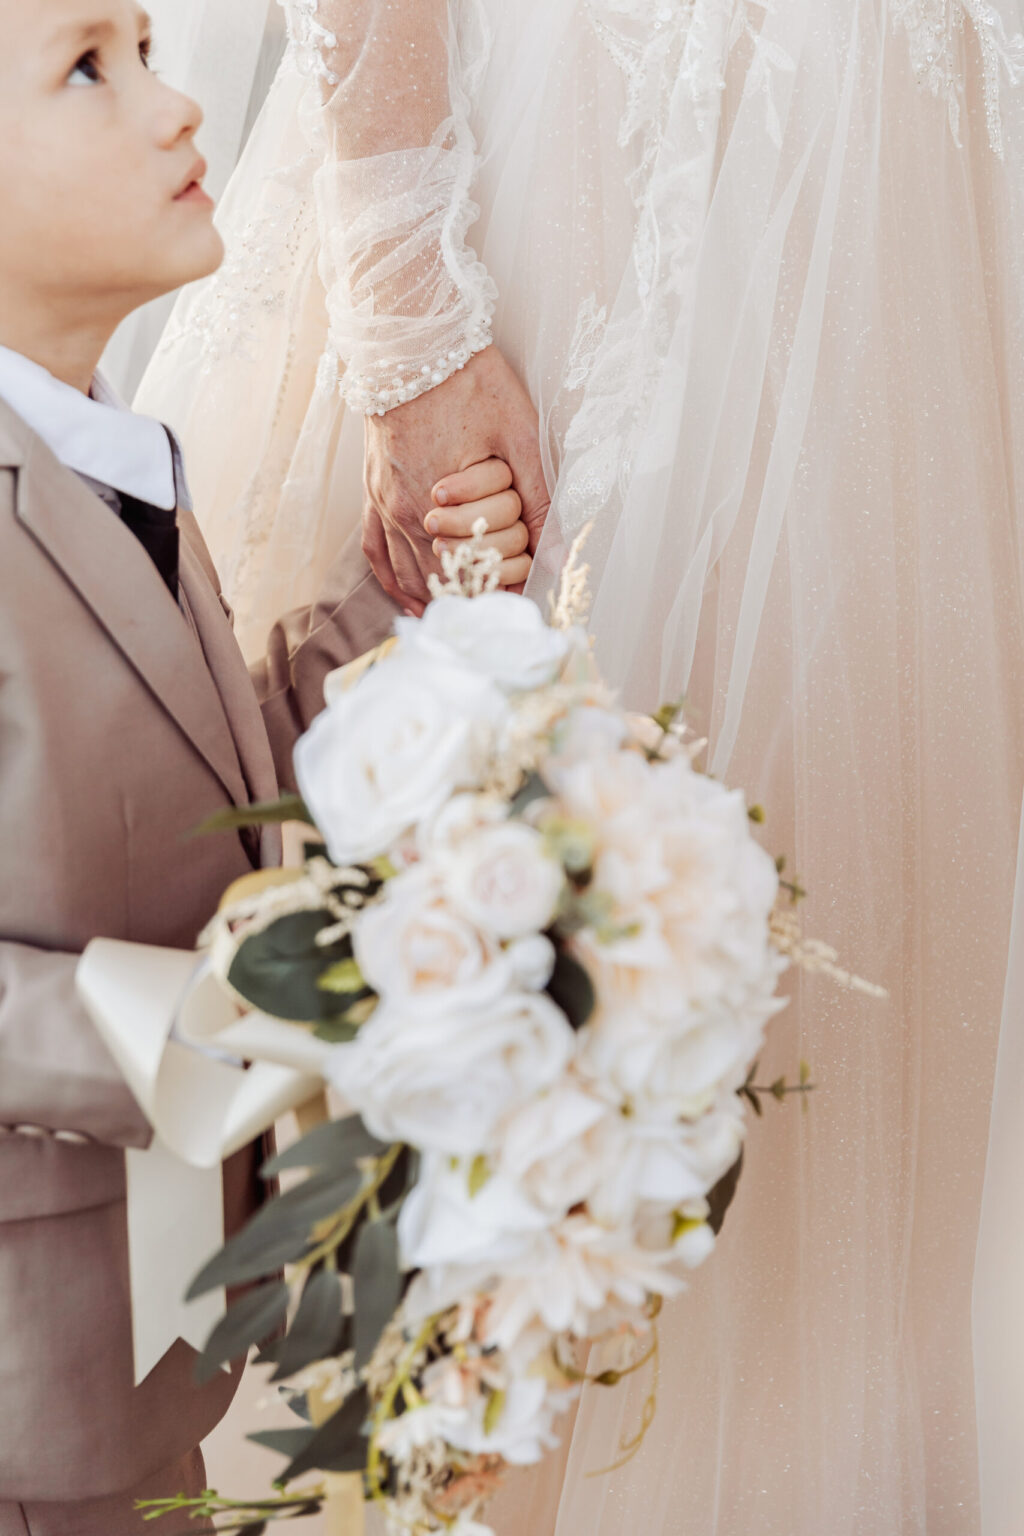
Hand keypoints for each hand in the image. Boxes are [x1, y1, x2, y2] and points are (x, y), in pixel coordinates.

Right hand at [361, 346, 548, 613]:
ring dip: (435, 597)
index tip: (520, 595)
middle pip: (436, 579)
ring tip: (464, 613)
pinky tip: (412, 600)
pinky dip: (395, 581)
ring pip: (407, 574)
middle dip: (469, 595)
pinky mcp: (372, 491)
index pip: (468, 572)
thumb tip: (555, 552)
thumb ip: (539, 497)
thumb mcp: (519, 432)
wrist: (411, 340)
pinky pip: (376, 552)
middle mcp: (403, 511)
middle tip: (498, 605)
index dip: (497, 590)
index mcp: (438, 502)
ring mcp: (382, 503)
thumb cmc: (468, 379)